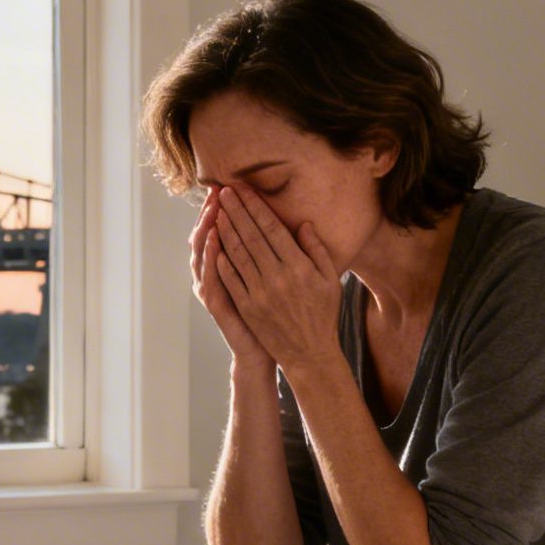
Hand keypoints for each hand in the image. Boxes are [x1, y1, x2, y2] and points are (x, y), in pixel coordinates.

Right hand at [189, 188, 270, 370]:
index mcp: (236, 265)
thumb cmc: (275, 316)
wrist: (266, 351)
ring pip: (205, 252)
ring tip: (214, 206)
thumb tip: (302, 225)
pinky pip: (210, 277)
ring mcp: (215, 287)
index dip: (232, 208)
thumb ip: (287, 254)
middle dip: (216, 211)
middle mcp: (220, 273)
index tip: (237, 185)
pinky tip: (214, 239)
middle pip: (213, 235)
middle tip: (219, 188)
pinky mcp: (217, 303)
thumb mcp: (283, 280)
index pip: (229, 229)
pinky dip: (210, 257)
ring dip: (208, 228)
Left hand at [211, 185, 342, 374]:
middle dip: (236, 211)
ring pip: (238, 254)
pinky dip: (222, 261)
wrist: (310, 353)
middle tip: (224, 191)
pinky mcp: (248, 307)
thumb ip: (317, 250)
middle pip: (251, 236)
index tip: (244, 190)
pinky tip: (214, 244)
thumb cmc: (323, 315)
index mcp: (299, 267)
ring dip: (225, 230)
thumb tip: (303, 224)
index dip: (256, 207)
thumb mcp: (330, 280)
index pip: (272, 229)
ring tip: (217, 211)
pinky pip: (231, 279)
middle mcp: (277, 277)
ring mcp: (260, 293)